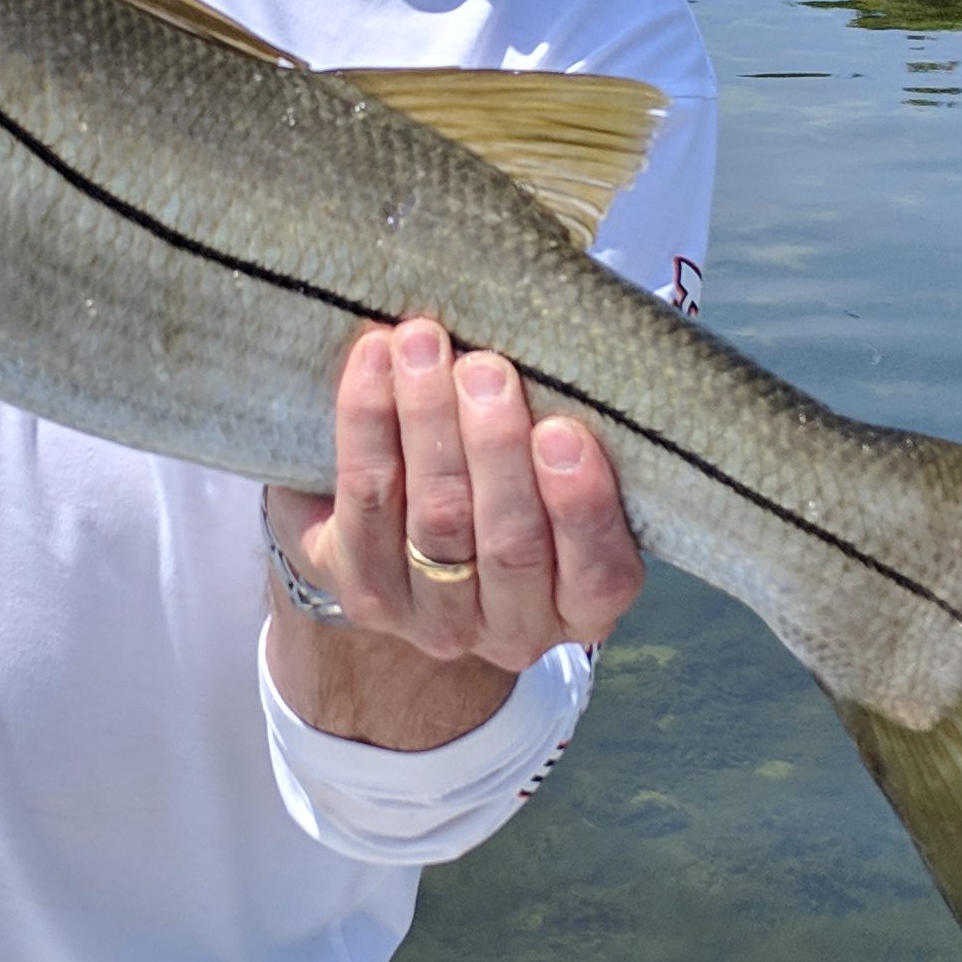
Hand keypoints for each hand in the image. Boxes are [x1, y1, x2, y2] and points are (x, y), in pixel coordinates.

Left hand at [265, 318, 644, 746]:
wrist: (407, 519)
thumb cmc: (512, 470)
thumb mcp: (558, 463)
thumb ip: (575, 424)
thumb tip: (584, 332)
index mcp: (584, 605)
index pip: (599, 574)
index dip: (582, 507)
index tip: (564, 431)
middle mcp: (514, 629)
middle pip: (508, 544)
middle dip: (495, 450)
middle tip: (486, 368)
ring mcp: (433, 619)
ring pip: (434, 521)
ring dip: (428, 423)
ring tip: (425, 345)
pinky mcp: (363, 591)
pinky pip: (364, 501)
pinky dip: (368, 423)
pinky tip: (375, 361)